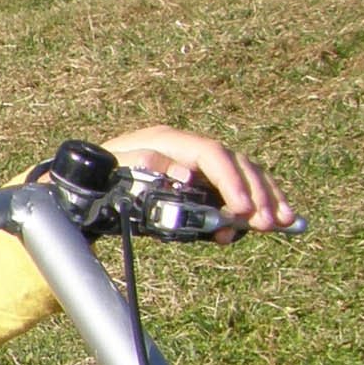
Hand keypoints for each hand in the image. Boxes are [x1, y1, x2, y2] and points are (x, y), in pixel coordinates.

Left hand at [97, 126, 295, 240]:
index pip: (211, 155)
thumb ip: (143, 167)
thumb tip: (184, 173)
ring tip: (281, 222)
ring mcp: (195, 162)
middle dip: (256, 194)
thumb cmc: (96, 180)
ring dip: (265, 198)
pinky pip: (234, 186)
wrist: (82, 184)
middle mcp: (186, 148)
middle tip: (269, 223)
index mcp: (166, 141)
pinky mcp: (199, 179)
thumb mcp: (112, 173)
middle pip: (234, 163)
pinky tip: (269, 220)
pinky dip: (254, 202)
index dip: (230, 181)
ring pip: (242, 173)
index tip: (242, 210)